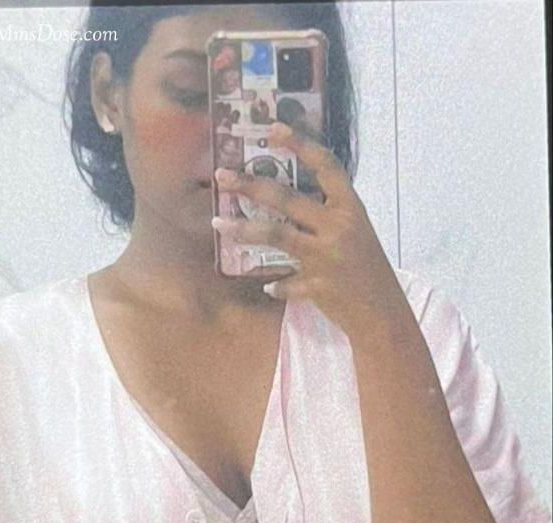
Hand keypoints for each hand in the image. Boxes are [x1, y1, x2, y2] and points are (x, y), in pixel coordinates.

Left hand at [213, 122, 407, 336]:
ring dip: (242, 230)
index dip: (300, 144)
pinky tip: (268, 287)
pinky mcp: (317, 287)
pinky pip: (285, 283)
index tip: (273, 129)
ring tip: (217, 224)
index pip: (325, 166)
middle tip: (221, 176)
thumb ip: (329, 216)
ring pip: (275, 235)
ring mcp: (326, 257)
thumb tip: (292, 201)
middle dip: (250, 185)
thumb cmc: (370, 270)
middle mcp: (338, 227)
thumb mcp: (358, 233)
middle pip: (287, 199)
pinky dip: (276, 286)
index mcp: (351, 209)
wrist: (384, 313)